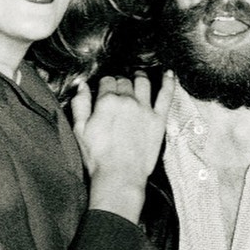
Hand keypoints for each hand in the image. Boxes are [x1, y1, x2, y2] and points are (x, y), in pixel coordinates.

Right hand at [71, 71, 173, 221]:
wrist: (119, 176)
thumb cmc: (98, 157)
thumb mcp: (79, 130)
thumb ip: (80, 104)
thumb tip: (81, 85)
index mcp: (107, 101)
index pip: (106, 81)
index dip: (105, 84)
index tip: (104, 89)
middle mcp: (127, 100)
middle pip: (124, 81)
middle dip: (120, 81)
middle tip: (119, 87)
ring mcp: (145, 109)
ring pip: (143, 83)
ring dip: (139, 76)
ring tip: (138, 75)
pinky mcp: (158, 120)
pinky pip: (166, 95)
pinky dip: (168, 82)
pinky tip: (169, 73)